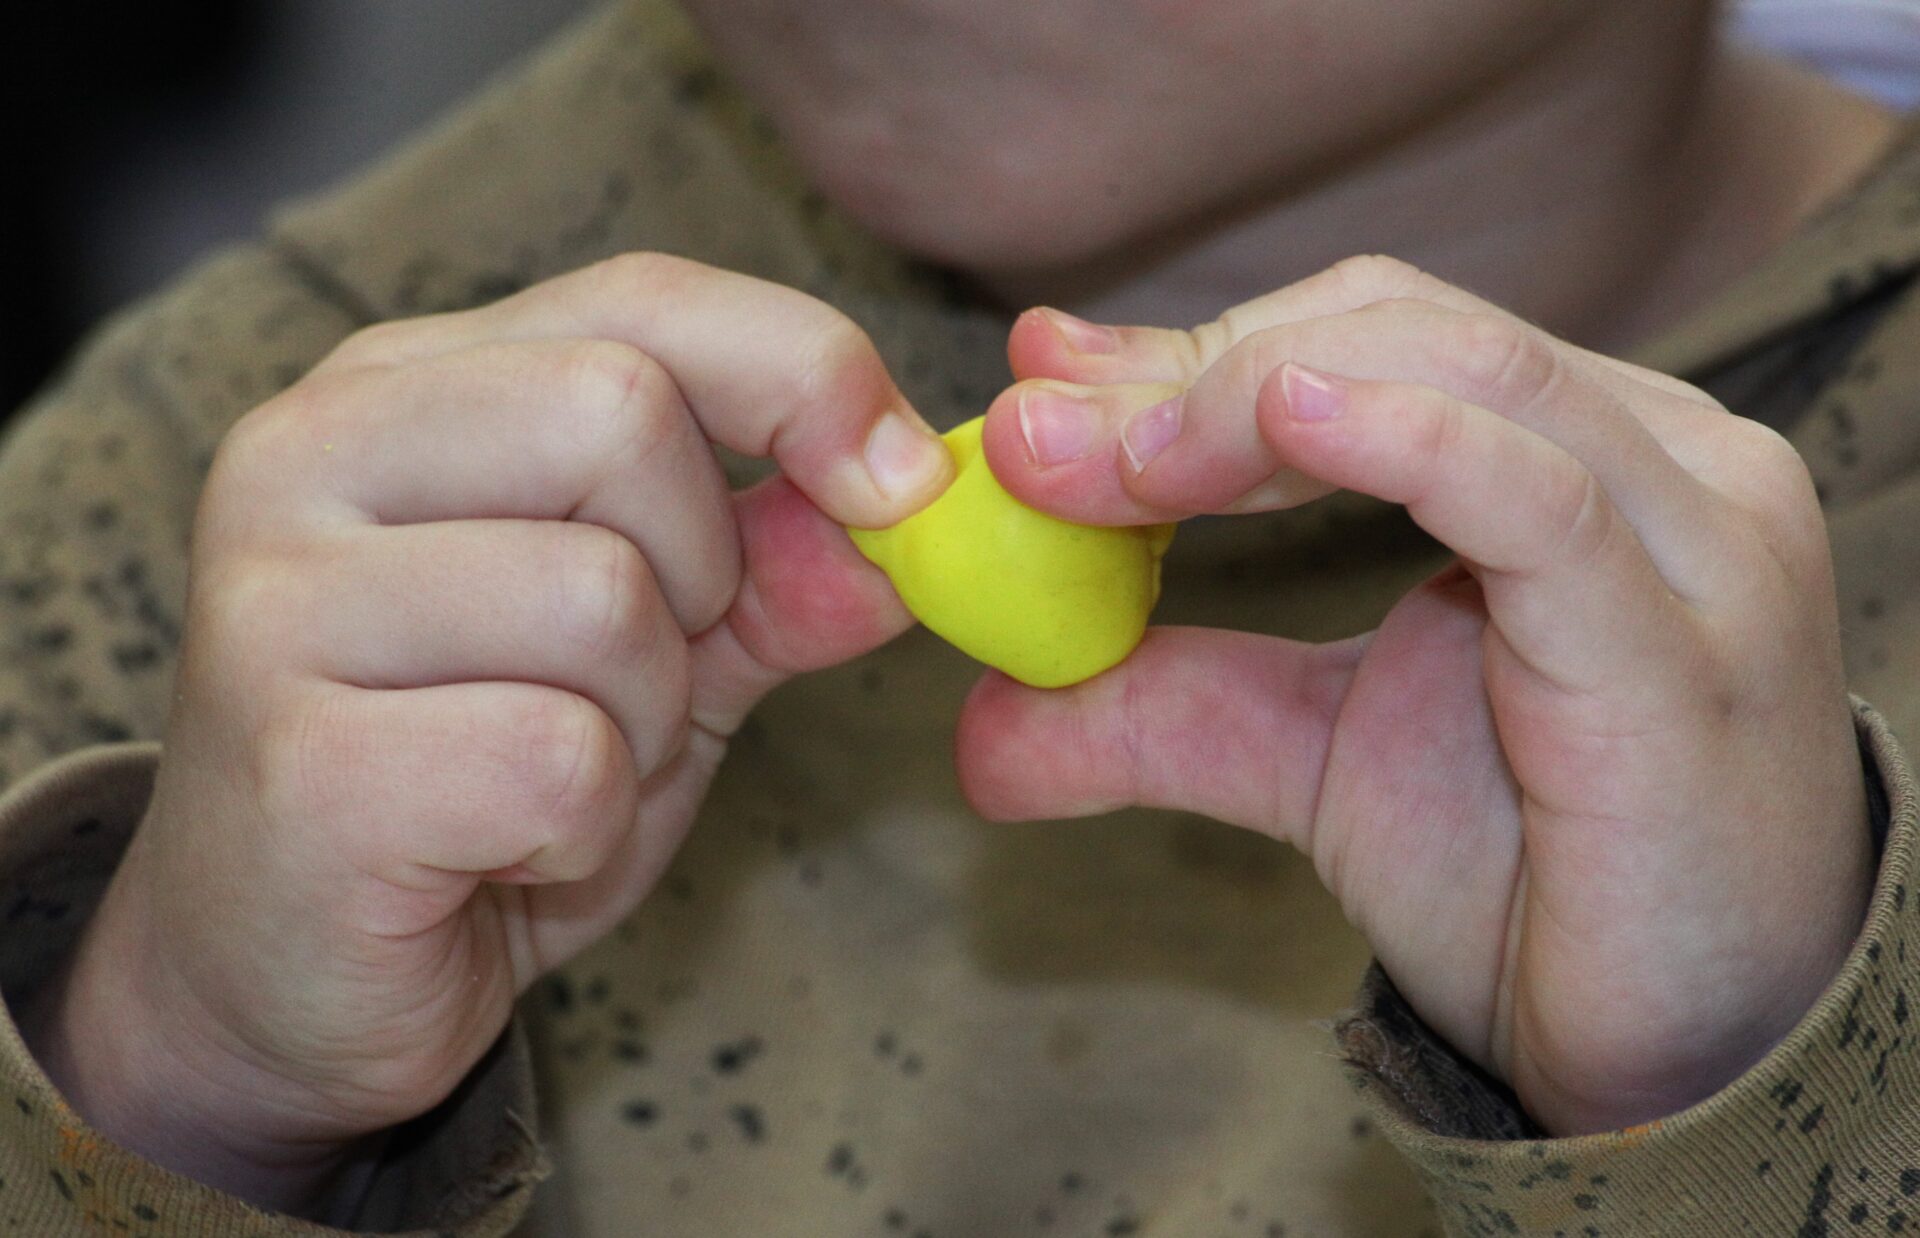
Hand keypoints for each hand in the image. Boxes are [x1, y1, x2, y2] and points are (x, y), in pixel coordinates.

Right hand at [19, 254, 940, 1214]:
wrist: (288, 975)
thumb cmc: (475, 781)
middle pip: (623, 417)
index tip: (901, 484)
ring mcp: (280, 601)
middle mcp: (311, 454)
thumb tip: (918, 498)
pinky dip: (585, 827)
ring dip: (641, 725)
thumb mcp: (654, 654)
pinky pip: (560, 759)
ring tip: (551, 778)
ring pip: (604, 600)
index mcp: (402, 391)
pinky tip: (503, 852)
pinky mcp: (298, 760)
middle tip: (632, 685)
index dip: (804, 372)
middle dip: (697, 578)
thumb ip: (774, 567)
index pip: (640, 301)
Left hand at [957, 256, 1873, 1134]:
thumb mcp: (1311, 759)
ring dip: (1246, 401)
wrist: (1671, 1054)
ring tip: (1095, 460)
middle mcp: (1653, 457)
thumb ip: (1161, 709)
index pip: (1369, 334)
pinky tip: (1282, 416)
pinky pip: (1541, 498)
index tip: (1040, 378)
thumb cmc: (1526, 878)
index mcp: (1568, 454)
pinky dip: (1404, 443)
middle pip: (1398, 331)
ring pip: (1463, 376)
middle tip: (1031, 433)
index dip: (1194, 346)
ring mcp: (1689, 537)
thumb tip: (980, 729)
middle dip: (1192, 374)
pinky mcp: (1683, 643)